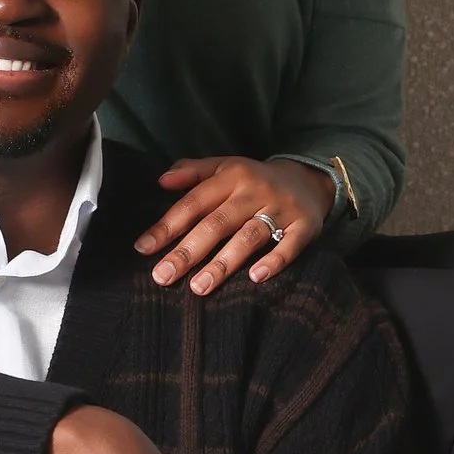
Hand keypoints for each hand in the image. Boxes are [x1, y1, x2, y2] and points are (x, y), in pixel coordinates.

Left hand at [137, 153, 329, 293]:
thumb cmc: (255, 179)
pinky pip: (290, 246)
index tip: (143, 248)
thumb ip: (193, 171)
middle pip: (217, 223)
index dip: (168, 225)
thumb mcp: (225, 167)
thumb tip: (161, 181)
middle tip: (163, 276)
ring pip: (249, 237)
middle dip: (188, 251)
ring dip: (223, 263)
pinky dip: (274, 261)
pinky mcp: (305, 226)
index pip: (194, 202)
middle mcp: (254, 192)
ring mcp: (281, 210)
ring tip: (198, 287)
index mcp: (231, 176)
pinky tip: (255, 278)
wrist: (309, 179)